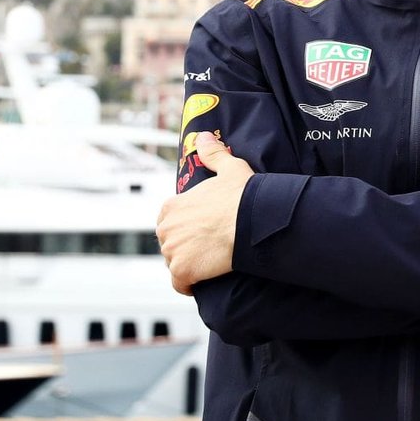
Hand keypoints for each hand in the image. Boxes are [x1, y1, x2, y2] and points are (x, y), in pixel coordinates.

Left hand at [156, 132, 255, 295]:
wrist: (254, 221)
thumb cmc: (244, 195)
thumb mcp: (230, 168)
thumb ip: (212, 154)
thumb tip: (202, 136)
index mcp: (171, 206)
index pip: (170, 221)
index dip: (187, 226)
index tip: (204, 229)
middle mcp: (165, 229)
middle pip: (171, 244)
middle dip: (186, 247)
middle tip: (211, 246)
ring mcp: (172, 251)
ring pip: (175, 263)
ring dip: (189, 265)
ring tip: (211, 261)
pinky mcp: (182, 271)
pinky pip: (181, 284)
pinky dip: (190, 284)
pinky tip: (204, 280)